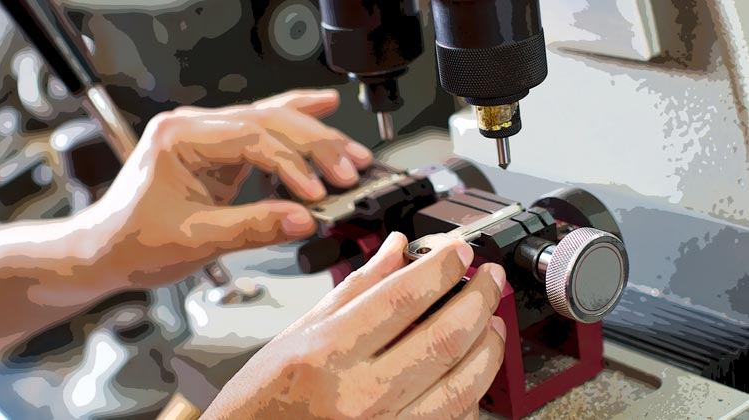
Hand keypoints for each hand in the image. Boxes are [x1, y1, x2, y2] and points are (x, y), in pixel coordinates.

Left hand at [84, 89, 372, 288]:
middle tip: (350, 166)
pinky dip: (295, 123)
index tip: (318, 192)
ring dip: (314, 135)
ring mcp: (207, 135)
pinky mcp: (219, 149)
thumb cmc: (134, 242)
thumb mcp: (196, 240)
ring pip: (271, 120)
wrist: (107, 250)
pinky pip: (264, 129)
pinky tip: (322, 106)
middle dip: (315, 144)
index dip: (291, 164)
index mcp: (179, 138)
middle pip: (267, 121)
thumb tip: (305, 220)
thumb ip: (255, 227)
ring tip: (350, 150)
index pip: (251, 138)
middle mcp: (193, 127)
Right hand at [204, 233, 507, 418]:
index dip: (443, 266)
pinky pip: (453, 419)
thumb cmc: (264, 398)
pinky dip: (472, 389)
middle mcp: (358, 394)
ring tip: (492, 320)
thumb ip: (355, 288)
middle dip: (481, 298)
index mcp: (327, 352)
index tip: (460, 252)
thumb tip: (396, 249)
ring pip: (462, 384)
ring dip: (489, 346)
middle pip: (445, 336)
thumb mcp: (299, 332)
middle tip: (490, 278)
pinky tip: (472, 368)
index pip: (403, 296)